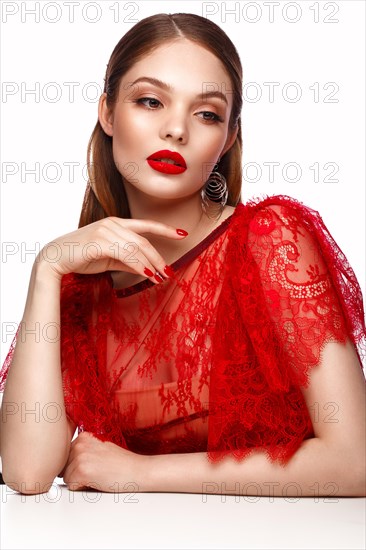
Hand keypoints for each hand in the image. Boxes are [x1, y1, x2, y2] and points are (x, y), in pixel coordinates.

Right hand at [35, 216, 187, 283]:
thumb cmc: (81, 257)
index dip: (165, 229)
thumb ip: (127, 261)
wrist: (55, 259)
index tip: (182, 233)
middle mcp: (113, 223)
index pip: (145, 225)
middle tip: (169, 273)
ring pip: (137, 248)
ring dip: (151, 264)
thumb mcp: (109, 259)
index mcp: (116, 223)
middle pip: (144, 241)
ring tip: (160, 278)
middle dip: (159, 258)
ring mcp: (106, 230)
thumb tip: (146, 269)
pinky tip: (146, 274)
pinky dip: (138, 265)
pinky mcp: (100, 240)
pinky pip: (126, 254)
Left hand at [59, 431, 149, 492]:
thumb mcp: (99, 448)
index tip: (93, 465)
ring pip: (66, 477)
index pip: (65, 457)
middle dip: (76, 473)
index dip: (78, 465)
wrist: (137, 470)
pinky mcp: (82, 471)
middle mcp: (79, 443)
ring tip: (98, 475)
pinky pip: (71, 486)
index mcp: (83, 436)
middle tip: (97, 471)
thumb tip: (61, 463)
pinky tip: (97, 481)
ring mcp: (80, 456)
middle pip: (64, 467)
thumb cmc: (121, 463)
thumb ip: (82, 450)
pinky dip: (82, 488)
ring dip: (80, 481)